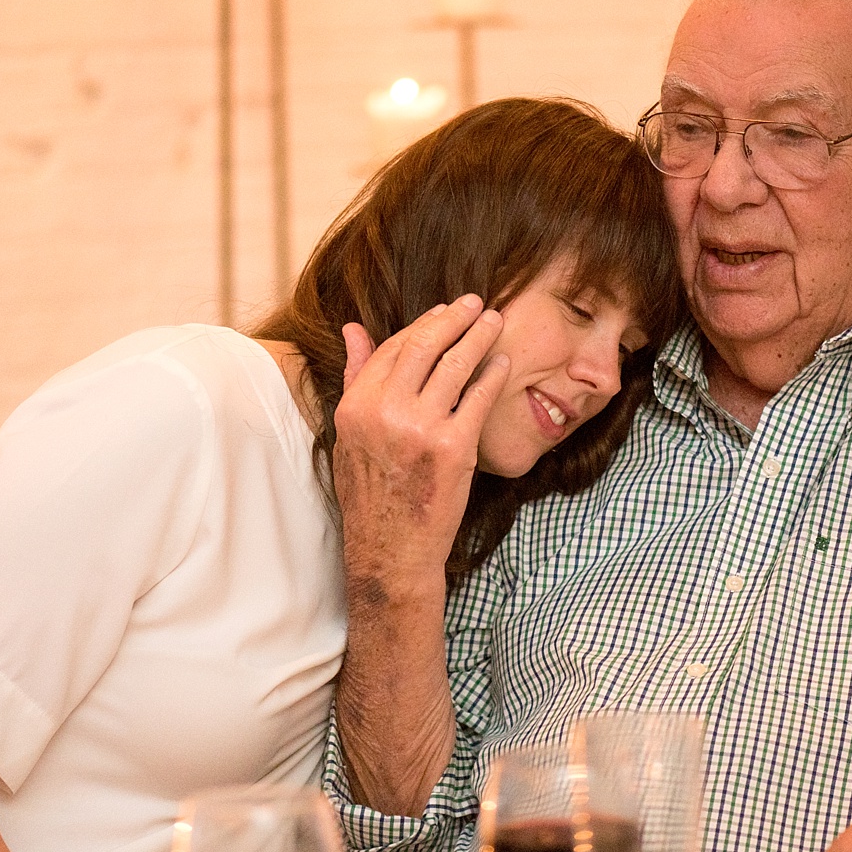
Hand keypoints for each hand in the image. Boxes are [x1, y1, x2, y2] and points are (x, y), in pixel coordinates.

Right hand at [333, 294, 510, 586]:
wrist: (391, 549)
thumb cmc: (372, 493)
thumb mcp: (350, 434)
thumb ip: (355, 377)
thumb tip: (352, 329)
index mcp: (355, 406)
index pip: (393, 348)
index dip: (423, 324)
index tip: (444, 312)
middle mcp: (384, 412)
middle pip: (425, 345)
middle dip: (454, 318)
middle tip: (475, 302)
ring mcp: (420, 429)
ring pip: (456, 365)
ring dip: (479, 337)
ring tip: (495, 322)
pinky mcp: (453, 448)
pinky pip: (479, 398)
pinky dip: (493, 375)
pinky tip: (501, 363)